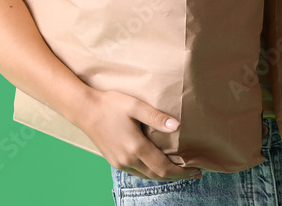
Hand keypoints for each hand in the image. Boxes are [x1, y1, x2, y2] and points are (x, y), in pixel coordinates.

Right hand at [76, 90, 202, 181]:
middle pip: (157, 175)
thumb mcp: (135, 106)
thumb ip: (156, 117)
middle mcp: (128, 160)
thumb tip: (177, 126)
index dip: (182, 172)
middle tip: (193, 173)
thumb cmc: (110, 104)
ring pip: (147, 176)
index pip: (164, 168)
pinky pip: (137, 173)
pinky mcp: (114, 161)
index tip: (197, 171)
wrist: (84, 110)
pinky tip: (157, 167)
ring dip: (164, 176)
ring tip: (179, 170)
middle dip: (177, 176)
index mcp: (136, 147)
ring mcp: (120, 162)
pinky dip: (151, 173)